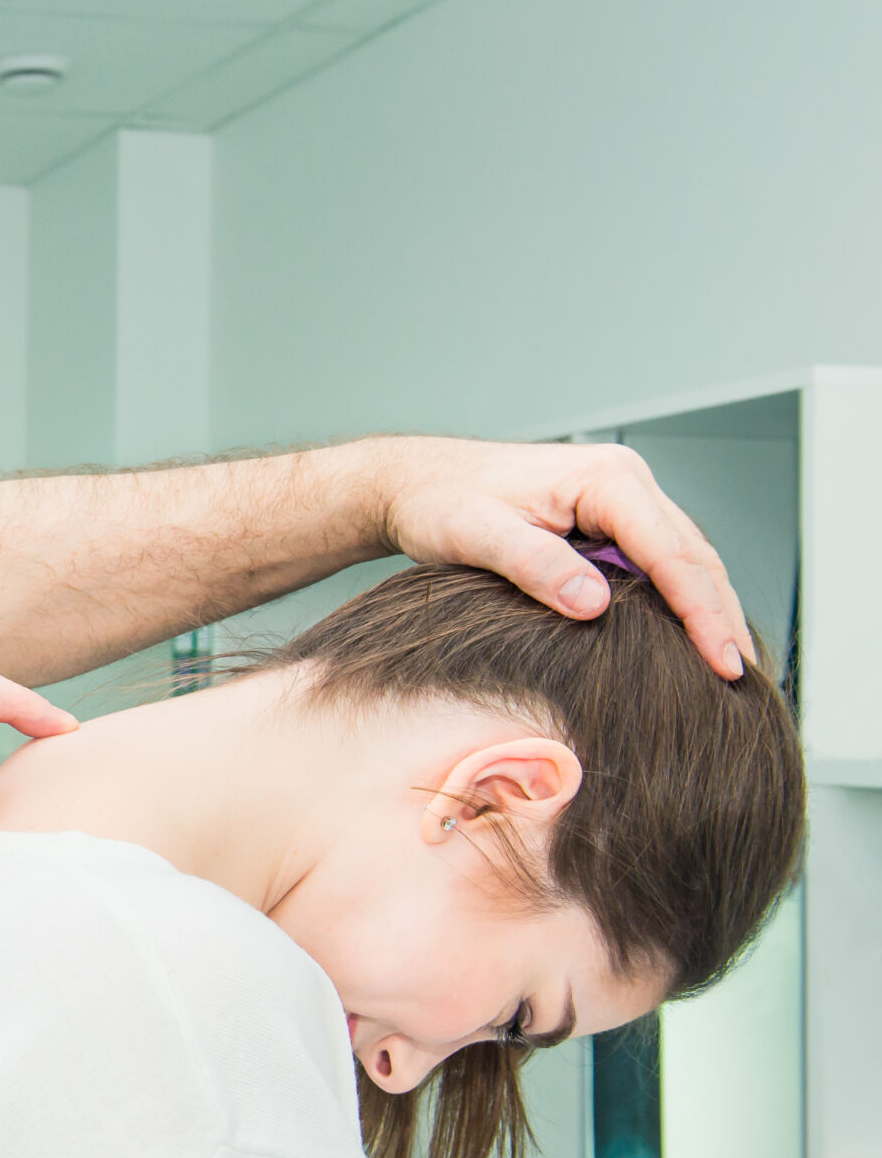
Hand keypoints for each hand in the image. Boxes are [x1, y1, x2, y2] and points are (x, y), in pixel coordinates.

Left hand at [367, 438, 752, 679]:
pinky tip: (685, 638)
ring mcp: (621, 500)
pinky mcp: (608, 520)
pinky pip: (658, 561)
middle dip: (720, 616)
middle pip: (693, 556)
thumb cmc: (440, 501)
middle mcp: (624, 482)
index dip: (701, 612)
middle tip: (741, 679)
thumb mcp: (476, 534)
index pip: (672, 553)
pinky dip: (678, 599)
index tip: (722, 663)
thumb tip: (594, 604)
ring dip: (708, 609)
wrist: (416, 482)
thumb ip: (535, 565)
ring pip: (684, 558)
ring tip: (729, 667)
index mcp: (606, 479)